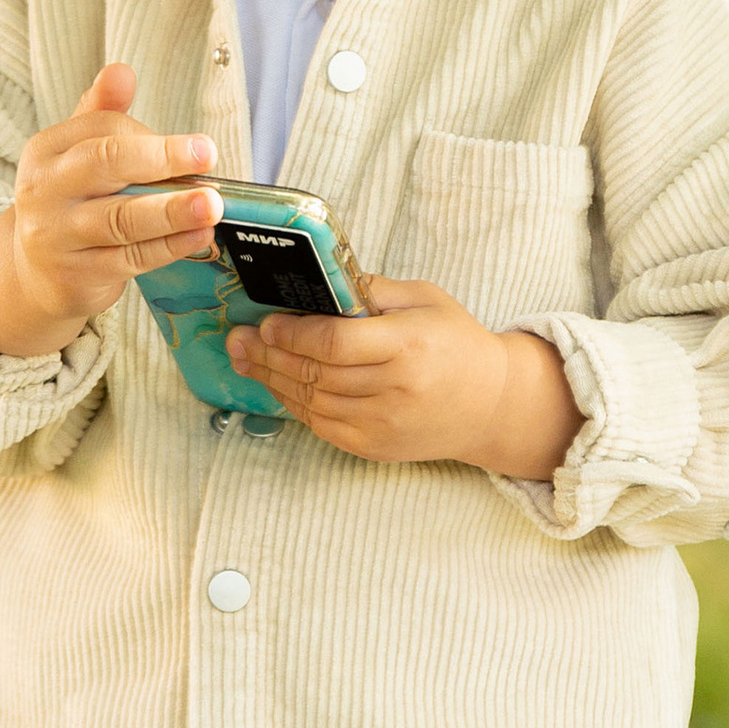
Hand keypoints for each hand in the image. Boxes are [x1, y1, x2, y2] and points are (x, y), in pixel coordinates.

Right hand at [0, 63, 222, 358]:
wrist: (35, 275)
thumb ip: (102, 113)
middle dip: (161, 158)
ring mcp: (56, 238)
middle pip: (105, 164)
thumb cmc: (70, 204)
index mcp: (45, 152)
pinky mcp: (76, 277)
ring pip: (121, 219)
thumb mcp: (77, 156)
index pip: (101, 130)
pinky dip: (170, 247)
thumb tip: (121, 71)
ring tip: (211, 204)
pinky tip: (199, 236)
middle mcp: (43, 192)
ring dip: (172, 210)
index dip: (151, 137)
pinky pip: (131, 259)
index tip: (192, 148)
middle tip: (206, 154)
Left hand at [226, 276, 584, 477]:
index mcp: (409, 345)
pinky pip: (320, 425)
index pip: (334, 343)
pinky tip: (276, 383)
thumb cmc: (456, 342)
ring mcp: (383, 424)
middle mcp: (395, 390)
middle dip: (268, 355)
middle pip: (314, 373)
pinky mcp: (373, 447)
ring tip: (246, 358)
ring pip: (310, 402)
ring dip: (272, 379)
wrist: (490, 404)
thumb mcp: (424, 299)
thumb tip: (318, 280)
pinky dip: (292, 403)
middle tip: (238, 338)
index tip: (266, 322)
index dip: (292, 334)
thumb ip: (371, 288)